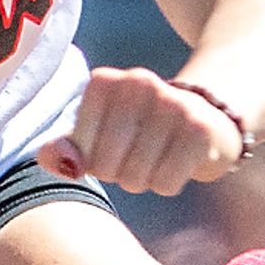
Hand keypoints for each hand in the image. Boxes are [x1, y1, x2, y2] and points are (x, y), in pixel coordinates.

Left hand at [34, 66, 245, 194]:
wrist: (208, 115)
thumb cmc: (139, 130)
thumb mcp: (98, 133)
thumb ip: (66, 149)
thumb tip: (56, 161)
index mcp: (105, 81)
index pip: (79, 150)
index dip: (94, 160)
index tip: (113, 144)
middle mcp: (138, 83)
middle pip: (106, 166)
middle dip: (120, 173)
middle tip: (138, 154)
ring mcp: (172, 104)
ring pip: (135, 178)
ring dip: (145, 180)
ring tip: (158, 156)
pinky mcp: (199, 131)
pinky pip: (165, 184)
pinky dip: (168, 183)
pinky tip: (177, 162)